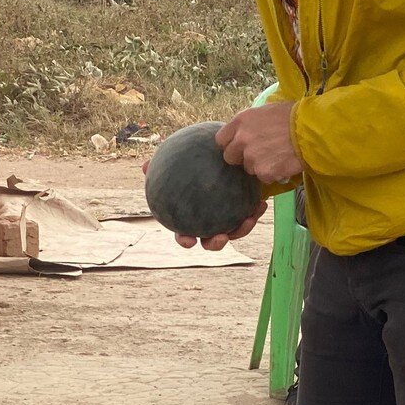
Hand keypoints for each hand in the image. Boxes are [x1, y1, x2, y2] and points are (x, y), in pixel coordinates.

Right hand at [142, 156, 268, 249]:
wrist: (220, 161)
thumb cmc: (190, 165)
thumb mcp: (176, 162)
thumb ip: (160, 166)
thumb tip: (144, 166)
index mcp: (190, 219)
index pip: (184, 234)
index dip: (184, 240)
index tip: (188, 240)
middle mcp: (209, 224)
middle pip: (211, 242)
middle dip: (216, 244)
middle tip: (221, 237)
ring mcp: (228, 220)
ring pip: (235, 232)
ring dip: (242, 230)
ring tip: (249, 219)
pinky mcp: (244, 212)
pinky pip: (250, 215)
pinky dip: (255, 211)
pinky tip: (261, 203)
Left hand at [216, 101, 301, 183]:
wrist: (311, 129)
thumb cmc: (293, 116)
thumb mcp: (266, 111)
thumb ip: (250, 124)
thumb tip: (244, 133)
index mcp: (241, 121)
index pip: (221, 140)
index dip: (230, 144)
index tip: (239, 146)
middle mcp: (242, 140)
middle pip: (230, 157)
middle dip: (241, 157)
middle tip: (259, 153)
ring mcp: (252, 157)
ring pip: (249, 168)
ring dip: (260, 165)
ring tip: (277, 155)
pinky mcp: (264, 172)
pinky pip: (264, 177)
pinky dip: (273, 173)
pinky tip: (283, 162)